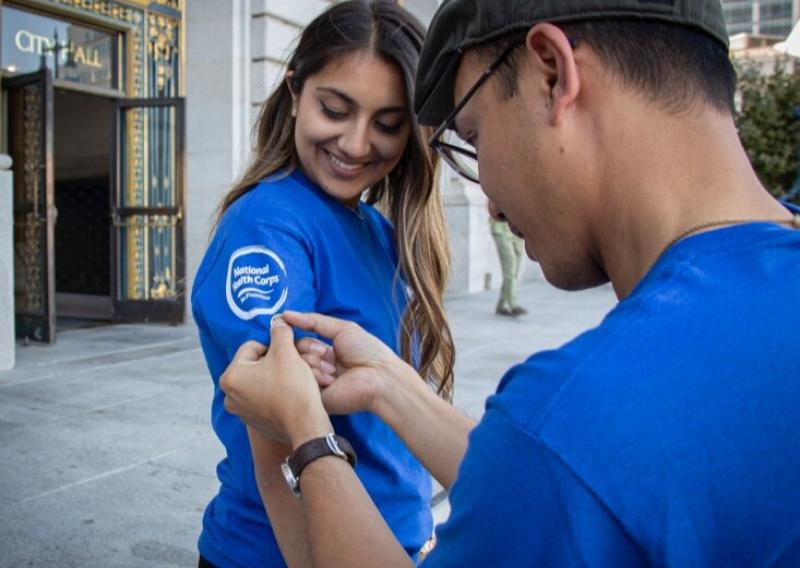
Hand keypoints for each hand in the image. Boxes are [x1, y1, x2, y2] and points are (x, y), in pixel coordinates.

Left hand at [220, 319, 331, 447]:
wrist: (305, 424)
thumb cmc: (292, 387)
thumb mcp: (286, 352)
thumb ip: (280, 332)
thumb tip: (278, 321)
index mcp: (231, 376)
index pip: (252, 347)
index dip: (274, 346)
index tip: (287, 354)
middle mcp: (230, 396)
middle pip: (255, 365)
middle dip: (273, 362)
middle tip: (292, 365)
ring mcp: (241, 412)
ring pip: (260, 382)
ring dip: (275, 377)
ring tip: (292, 379)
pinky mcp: (254, 423)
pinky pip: (264, 400)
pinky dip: (275, 395)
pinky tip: (289, 395)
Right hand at [284, 311, 413, 415]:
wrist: (379, 377)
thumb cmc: (367, 351)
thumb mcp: (342, 329)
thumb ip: (314, 321)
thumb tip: (285, 314)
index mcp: (326, 353)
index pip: (300, 341)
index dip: (296, 334)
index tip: (287, 326)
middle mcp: (319, 368)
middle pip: (294, 352)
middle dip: (308, 347)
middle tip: (325, 352)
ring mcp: (315, 384)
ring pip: (295, 366)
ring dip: (315, 363)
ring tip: (334, 370)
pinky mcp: (314, 399)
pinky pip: (300, 383)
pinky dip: (315, 376)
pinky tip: (332, 380)